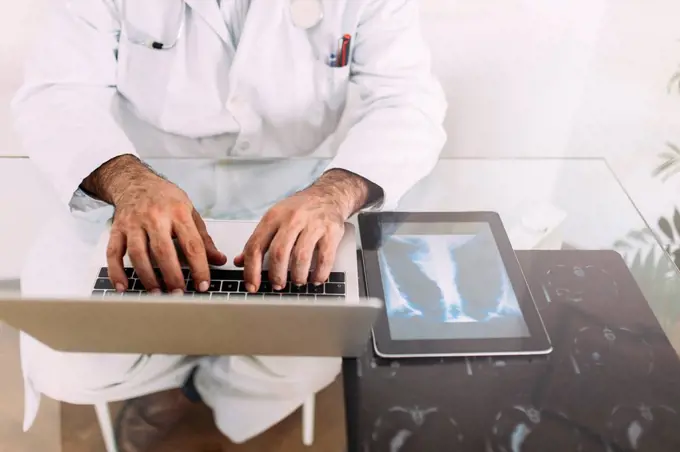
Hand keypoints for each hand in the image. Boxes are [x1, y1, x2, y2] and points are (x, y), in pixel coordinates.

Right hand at [82, 155, 226, 292]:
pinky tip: (124, 287)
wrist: (135, 181)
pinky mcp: (117, 230)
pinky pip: (113, 253)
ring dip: (148, 277)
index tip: (203, 284)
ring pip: (138, 254)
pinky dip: (117, 272)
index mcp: (178, 212)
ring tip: (157, 294)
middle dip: (172, 276)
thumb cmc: (165, 198)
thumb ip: (203, 239)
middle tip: (179, 294)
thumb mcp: (190, 213)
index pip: (192, 244)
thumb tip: (219, 260)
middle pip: (163, 251)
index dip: (199, 267)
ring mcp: (133, 223)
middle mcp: (155, 217)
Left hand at [234, 169, 380, 291]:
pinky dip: (319, 274)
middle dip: (276, 275)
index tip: (252, 285)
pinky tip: (315, 279)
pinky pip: (324, 258)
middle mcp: (292, 219)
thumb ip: (258, 240)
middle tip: (277, 285)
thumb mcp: (274, 218)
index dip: (251, 270)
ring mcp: (313, 225)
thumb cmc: (299, 209)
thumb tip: (240, 261)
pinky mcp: (331, 231)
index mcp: (274, 216)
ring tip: (296, 281)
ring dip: (297, 276)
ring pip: (300, 257)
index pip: (256, 246)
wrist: (328, 195)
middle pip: (278, 253)